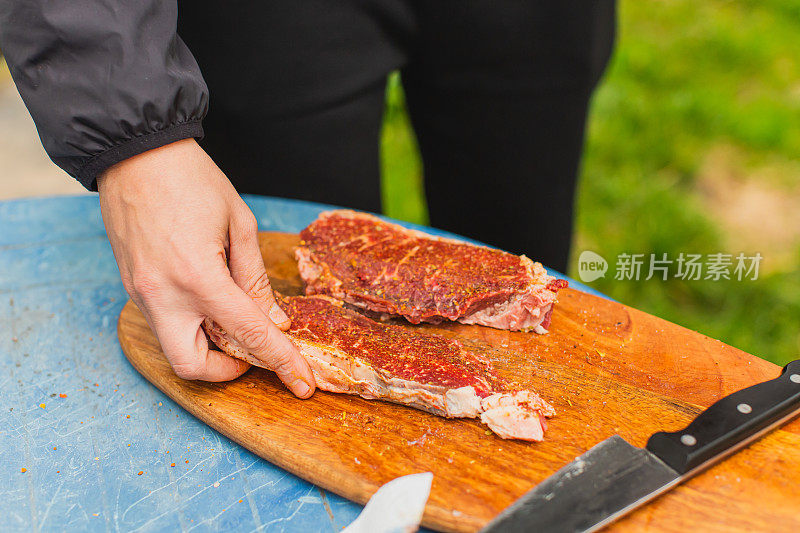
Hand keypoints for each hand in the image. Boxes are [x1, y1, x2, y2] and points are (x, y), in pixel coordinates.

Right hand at [97, 139, 314, 396]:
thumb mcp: (239, 224)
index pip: (248, 334)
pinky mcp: (131, 286)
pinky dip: (190, 326)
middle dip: (226, 371)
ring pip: (174, 349)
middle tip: (251, 353)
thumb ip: (255, 278)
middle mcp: (163, 295)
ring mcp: (140, 293)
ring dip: (206, 349)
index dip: (282, 362)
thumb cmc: (192, 179)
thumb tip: (273, 319)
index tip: (303, 384)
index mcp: (198, 277)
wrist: (134, 153)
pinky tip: (209, 302)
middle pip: (193, 366)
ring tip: (232, 319)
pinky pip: (163, 324)